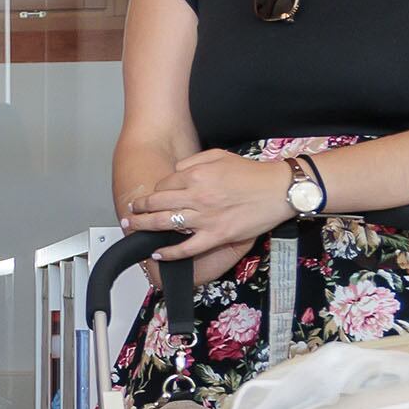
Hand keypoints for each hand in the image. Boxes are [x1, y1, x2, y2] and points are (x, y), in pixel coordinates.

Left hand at [118, 153, 289, 266]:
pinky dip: (169, 253)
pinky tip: (157, 254)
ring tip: (133, 228)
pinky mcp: (216, 235)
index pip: (163, 185)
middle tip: (130, 212)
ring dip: (144, 227)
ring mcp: (205, 218)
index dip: (155, 192)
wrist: (279, 190)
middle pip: (156, 204)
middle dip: (138, 209)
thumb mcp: (220, 155)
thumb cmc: (252, 173)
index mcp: (197, 175)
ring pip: (165, 224)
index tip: (152, 197)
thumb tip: (175, 171)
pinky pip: (186, 248)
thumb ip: (194, 161)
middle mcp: (196, 196)